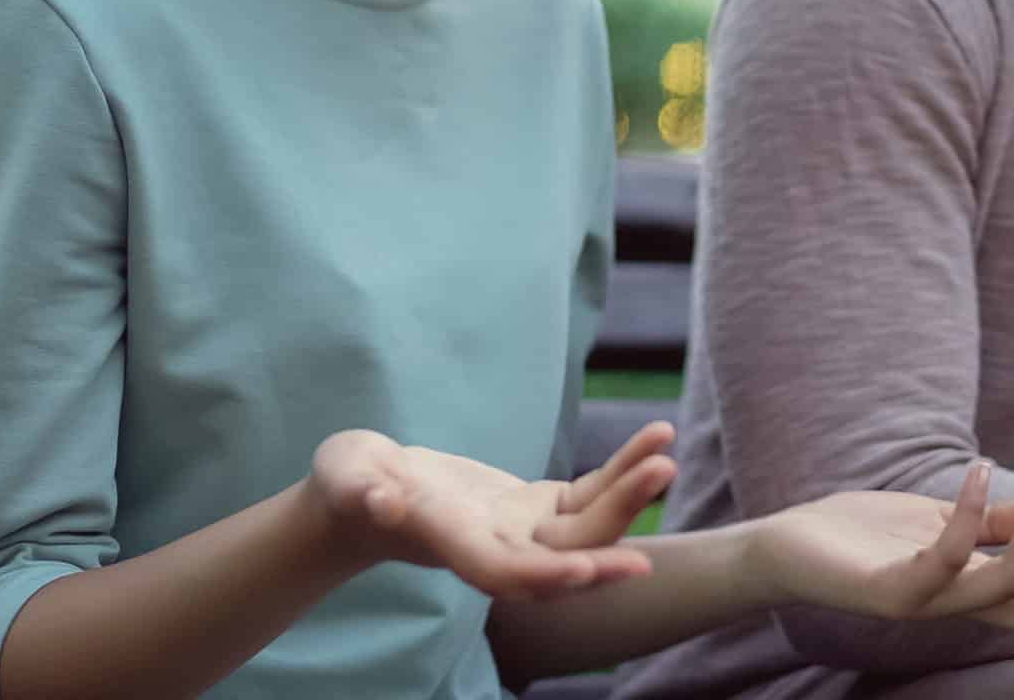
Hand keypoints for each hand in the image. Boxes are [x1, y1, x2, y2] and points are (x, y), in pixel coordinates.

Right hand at [307, 422, 677, 599]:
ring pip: (587, 525)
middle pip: (565, 549)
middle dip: (614, 522)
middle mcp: (497, 548)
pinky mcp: (535, 506)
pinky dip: (621, 471)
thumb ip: (362, 492)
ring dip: (629, 494)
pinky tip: (654, 439)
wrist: (364, 494)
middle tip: (662, 477)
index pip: (506, 573)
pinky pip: (588, 494)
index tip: (593, 568)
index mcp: (454, 545)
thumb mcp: (348, 480)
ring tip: (665, 452)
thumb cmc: (348, 486)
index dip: (551, 574)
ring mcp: (522, 530)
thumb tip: (382, 500)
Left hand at [746, 459, 1013, 636]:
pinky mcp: (890, 590)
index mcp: (974, 591)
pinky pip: (946, 555)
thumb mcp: (939, 522)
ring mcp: (926, 603)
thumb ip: (989, 525)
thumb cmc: (864, 535)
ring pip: (1007, 588)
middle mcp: (957, 607)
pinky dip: (972, 510)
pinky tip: (982, 469)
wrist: (788, 548)